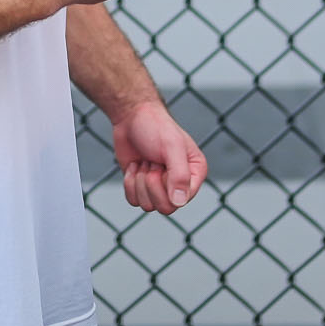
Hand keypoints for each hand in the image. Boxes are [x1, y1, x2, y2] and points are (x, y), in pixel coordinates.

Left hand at [112, 100, 206, 214]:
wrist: (131, 117)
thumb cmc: (155, 126)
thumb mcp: (171, 147)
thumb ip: (180, 175)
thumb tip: (179, 202)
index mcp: (195, 173)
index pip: (182, 201)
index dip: (165, 186)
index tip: (161, 165)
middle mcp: (180, 183)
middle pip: (165, 208)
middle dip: (151, 184)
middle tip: (152, 162)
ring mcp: (160, 186)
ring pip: (147, 206)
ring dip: (140, 181)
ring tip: (145, 161)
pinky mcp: (142, 187)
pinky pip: (134, 201)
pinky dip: (129, 182)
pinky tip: (136, 165)